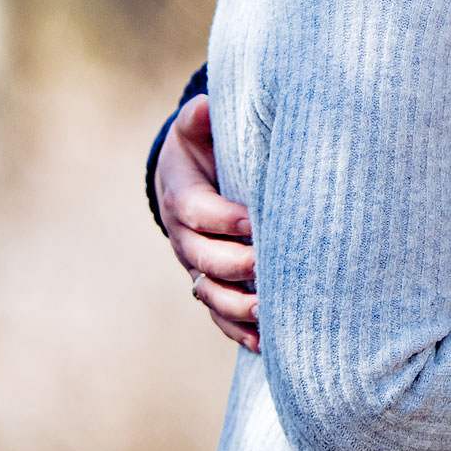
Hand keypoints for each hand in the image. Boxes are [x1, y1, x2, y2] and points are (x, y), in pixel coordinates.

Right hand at [157, 96, 260, 352]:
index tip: (253, 220)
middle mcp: (184, 237)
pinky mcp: (209, 285)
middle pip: (203, 258)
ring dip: (238, 305)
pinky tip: (267, 343)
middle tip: (268, 266)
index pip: (196, 211)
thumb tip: (204, 107)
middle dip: (235, 265)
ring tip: (270, 310)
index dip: (222, 218)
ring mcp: (195, 265)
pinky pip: (220, 314)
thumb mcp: (195, 129)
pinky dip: (240, 330)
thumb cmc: (201, 149)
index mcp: (181, 197)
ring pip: (210, 293)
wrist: (185, 180)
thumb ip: (199, 120)